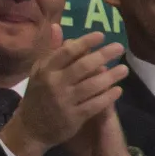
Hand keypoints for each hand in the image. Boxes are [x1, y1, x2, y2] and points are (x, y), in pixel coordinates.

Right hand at [0, 26, 130, 155]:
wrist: (30, 129)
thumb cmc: (38, 96)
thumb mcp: (39, 72)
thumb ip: (51, 51)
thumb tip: (56, 26)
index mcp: (45, 71)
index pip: (67, 52)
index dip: (85, 42)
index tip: (101, 35)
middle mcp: (54, 84)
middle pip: (83, 66)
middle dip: (103, 55)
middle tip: (119, 48)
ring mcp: (65, 101)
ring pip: (93, 85)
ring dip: (111, 76)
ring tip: (124, 69)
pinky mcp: (74, 117)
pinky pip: (96, 104)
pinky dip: (108, 96)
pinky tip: (118, 90)